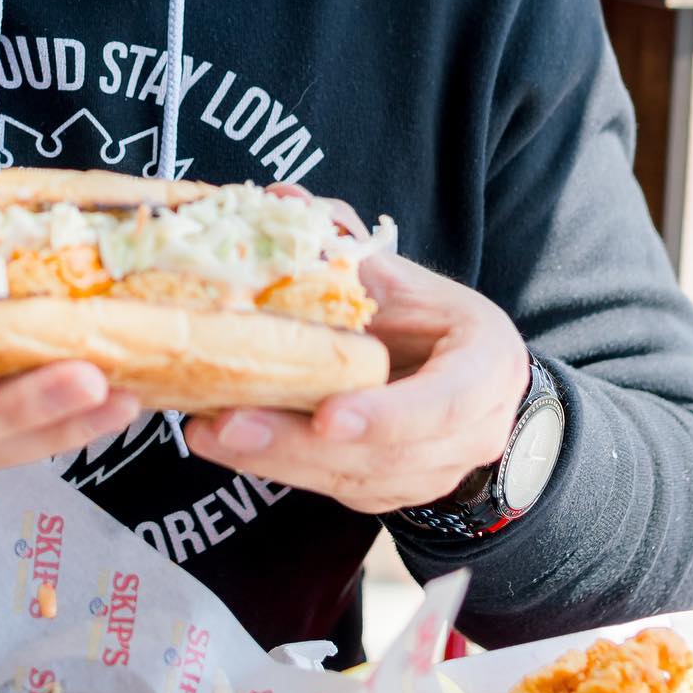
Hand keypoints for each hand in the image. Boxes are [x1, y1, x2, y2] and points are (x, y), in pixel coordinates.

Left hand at [185, 216, 530, 514]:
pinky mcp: (391, 493)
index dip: (388, 415)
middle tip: (229, 424)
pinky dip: (278, 468)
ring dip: (276, 460)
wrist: (468, 379)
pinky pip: (334, 489)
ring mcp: (432, 473)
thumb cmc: (432, 321)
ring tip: (208, 432)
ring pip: (354, 480)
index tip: (328, 417)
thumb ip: (348, 245)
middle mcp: (470, 433)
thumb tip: (284, 198)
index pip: (446, 402)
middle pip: (386, 455)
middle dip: (301, 444)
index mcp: (484, 367)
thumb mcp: (405, 278)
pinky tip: (226, 444)